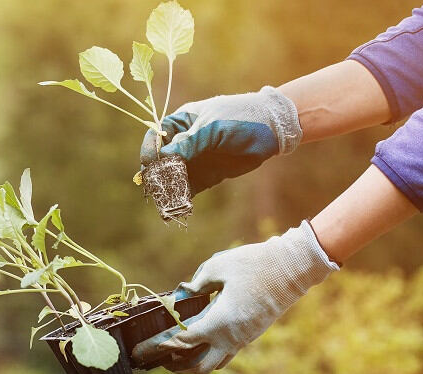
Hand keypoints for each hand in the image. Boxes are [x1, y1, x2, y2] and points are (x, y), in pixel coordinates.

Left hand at [132, 221, 337, 373]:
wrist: (294, 267)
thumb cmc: (255, 264)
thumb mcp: (218, 266)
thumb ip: (195, 284)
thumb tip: (181, 294)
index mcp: (220, 322)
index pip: (182, 342)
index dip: (159, 346)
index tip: (142, 348)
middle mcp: (232, 338)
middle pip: (198, 367)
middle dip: (175, 366)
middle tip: (157, 358)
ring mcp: (244, 339)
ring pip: (214, 364)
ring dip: (192, 364)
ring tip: (174, 355)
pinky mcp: (252, 334)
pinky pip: (226, 354)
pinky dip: (208, 354)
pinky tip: (199, 343)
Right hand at [139, 87, 301, 193]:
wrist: (272, 129)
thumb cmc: (240, 118)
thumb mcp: (213, 128)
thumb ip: (188, 143)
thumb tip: (162, 158)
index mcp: (181, 123)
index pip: (156, 137)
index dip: (150, 150)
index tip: (150, 163)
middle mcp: (184, 142)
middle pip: (161, 160)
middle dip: (157, 174)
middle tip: (157, 187)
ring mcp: (195, 160)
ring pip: (173, 177)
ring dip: (168, 189)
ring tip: (167, 202)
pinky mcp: (206, 176)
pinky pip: (189, 188)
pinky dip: (183, 197)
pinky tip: (180, 206)